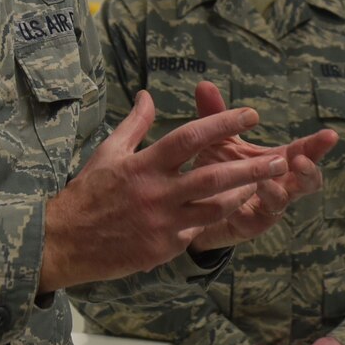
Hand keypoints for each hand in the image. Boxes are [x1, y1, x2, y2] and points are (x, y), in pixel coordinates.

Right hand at [42, 92, 290, 291]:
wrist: (65, 242)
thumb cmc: (88, 193)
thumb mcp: (109, 152)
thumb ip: (135, 124)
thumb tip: (149, 95)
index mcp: (144, 165)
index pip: (190, 137)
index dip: (223, 123)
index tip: (250, 114)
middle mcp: (156, 193)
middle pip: (213, 177)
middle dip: (251, 168)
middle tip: (280, 160)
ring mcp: (162, 223)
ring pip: (214, 209)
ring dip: (241, 197)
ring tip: (264, 186)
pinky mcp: (163, 248)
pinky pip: (195, 232)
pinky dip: (209, 220)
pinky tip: (225, 212)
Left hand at [183, 81, 337, 252]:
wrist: (194, 209)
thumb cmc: (217, 171)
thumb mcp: (218, 141)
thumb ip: (216, 116)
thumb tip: (204, 84)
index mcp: (279, 162)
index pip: (305, 151)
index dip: (318, 145)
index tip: (331, 135)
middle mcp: (280, 185)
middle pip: (308, 181)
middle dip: (310, 170)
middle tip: (301, 159)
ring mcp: (268, 207)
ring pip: (284, 201)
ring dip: (278, 188)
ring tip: (267, 177)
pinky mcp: (251, 225)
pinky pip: (257, 217)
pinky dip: (252, 204)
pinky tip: (244, 194)